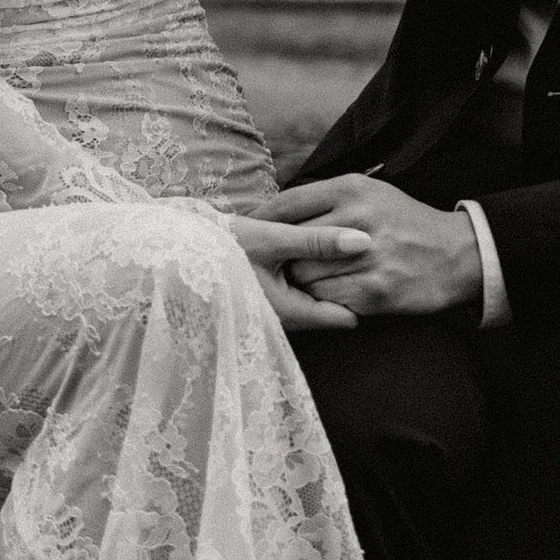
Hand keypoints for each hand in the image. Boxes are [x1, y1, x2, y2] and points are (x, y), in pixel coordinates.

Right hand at [223, 213, 373, 337]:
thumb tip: (364, 241)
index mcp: (285, 312)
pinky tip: (315, 259)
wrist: (177, 250)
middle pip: (328, 311)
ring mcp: (270, 312)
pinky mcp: (262, 299)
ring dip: (328, 283)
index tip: (382, 273)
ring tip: (352, 259)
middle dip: (349, 290)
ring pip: (312, 302)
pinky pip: (296, 295)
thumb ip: (318, 241)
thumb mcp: (273, 239)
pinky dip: (309, 280)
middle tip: (376, 265)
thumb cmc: (223, 244)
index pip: (340, 316)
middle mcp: (279, 320)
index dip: (363, 296)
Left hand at [246, 174, 480, 319]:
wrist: (456, 255)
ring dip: (300, 282)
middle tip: (276, 265)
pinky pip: (325, 299)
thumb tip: (276, 211)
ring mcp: (366, 257)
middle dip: (281, 257)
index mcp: (353, 189)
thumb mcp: (372, 193)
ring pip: (304, 275)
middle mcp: (358, 219)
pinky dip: (322, 300)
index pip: (288, 203)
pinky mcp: (374, 291)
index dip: (263, 220)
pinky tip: (330, 295)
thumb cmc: (405, 223)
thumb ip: (328, 199)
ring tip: (306, 282)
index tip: (249, 231)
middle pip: (290, 243)